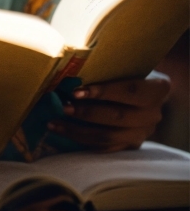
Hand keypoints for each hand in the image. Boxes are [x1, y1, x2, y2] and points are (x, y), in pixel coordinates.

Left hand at [48, 73, 170, 151]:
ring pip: (108, 137)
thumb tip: (68, 62)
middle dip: (86, 113)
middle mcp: (153, 114)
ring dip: (78, 131)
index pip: (129, 91)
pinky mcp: (129, 146)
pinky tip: (61, 132)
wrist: (139, 88)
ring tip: (54, 123)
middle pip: (117, 116)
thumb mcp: (123, 64)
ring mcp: (142, 133)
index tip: (76, 91)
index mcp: (157, 89)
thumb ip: (106, 66)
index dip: (102, 92)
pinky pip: (104, 147)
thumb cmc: (125, 69)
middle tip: (62, 107)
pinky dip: (81, 140)